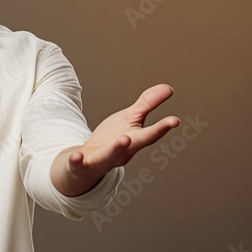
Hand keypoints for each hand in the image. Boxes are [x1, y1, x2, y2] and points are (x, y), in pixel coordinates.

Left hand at [53, 84, 180, 195]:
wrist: (88, 162)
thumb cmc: (113, 139)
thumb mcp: (130, 119)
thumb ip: (148, 104)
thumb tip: (168, 88)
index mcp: (133, 140)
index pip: (149, 134)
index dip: (162, 128)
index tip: (175, 120)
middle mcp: (120, 152)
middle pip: (133, 145)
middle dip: (145, 138)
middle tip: (153, 130)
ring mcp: (102, 158)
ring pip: (108, 156)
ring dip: (117, 148)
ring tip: (125, 138)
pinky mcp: (82, 163)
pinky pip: (78, 163)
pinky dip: (77, 160)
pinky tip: (76, 155)